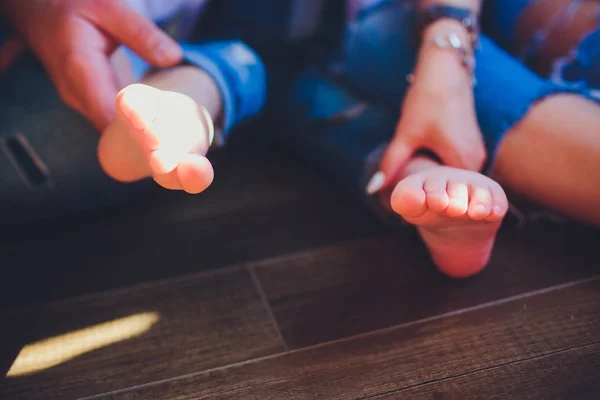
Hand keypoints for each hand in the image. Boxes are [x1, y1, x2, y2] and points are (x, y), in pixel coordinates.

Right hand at [1, 0, 182, 130]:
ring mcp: (80, 101)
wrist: (41, 12)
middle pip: (112, 131)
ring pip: (111, 131)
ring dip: (141, 135)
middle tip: (178, 149)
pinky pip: (111, 122)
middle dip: (144, 139)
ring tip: (174, 142)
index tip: (166, 141)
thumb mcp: (110, 8)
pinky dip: (134, 126)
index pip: (109, 115)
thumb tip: (173, 58)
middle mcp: (76, 92)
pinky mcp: (88, 103)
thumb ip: (142, 34)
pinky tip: (160, 127)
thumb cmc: (75, 6)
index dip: (137, 133)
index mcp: (80, 68)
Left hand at [369, 20, 485, 193]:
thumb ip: (391, 164)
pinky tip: (425, 165)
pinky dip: (441, 168)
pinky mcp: (472, 144)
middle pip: (450, 190)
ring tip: (413, 182)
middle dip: (429, 193)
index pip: (447, 199)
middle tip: (406, 196)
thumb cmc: (427, 100)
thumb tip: (372, 189)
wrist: (445, 69)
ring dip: (435, 180)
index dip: (426, 203)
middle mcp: (476, 161)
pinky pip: (456, 166)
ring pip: (453, 178)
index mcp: (463, 162)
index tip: (408, 205)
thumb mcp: (406, 135)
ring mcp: (477, 152)